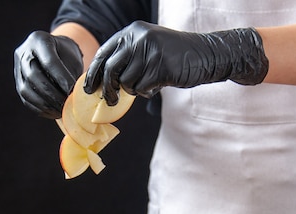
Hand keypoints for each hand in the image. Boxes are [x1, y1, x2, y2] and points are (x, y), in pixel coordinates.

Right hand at [14, 31, 82, 118]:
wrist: (56, 54)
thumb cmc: (68, 56)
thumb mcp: (73, 57)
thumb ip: (72, 72)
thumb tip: (75, 95)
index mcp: (39, 39)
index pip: (48, 61)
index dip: (60, 77)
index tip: (71, 90)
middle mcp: (24, 52)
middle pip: (33, 75)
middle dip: (52, 93)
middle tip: (66, 103)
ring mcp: (17, 68)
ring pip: (26, 90)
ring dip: (45, 104)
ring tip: (61, 111)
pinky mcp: (18, 84)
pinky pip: (26, 99)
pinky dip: (40, 109)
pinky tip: (53, 113)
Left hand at [84, 21, 268, 104]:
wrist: (206, 55)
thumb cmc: (175, 55)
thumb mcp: (148, 47)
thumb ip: (128, 57)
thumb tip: (103, 80)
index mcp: (133, 31)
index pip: (104, 53)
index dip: (94, 73)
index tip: (89, 88)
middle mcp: (139, 38)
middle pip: (111, 70)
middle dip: (108, 89)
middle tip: (110, 101)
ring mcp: (150, 52)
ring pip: (126, 82)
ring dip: (134, 89)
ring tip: (148, 84)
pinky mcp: (160, 67)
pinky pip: (142, 88)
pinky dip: (147, 92)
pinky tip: (158, 85)